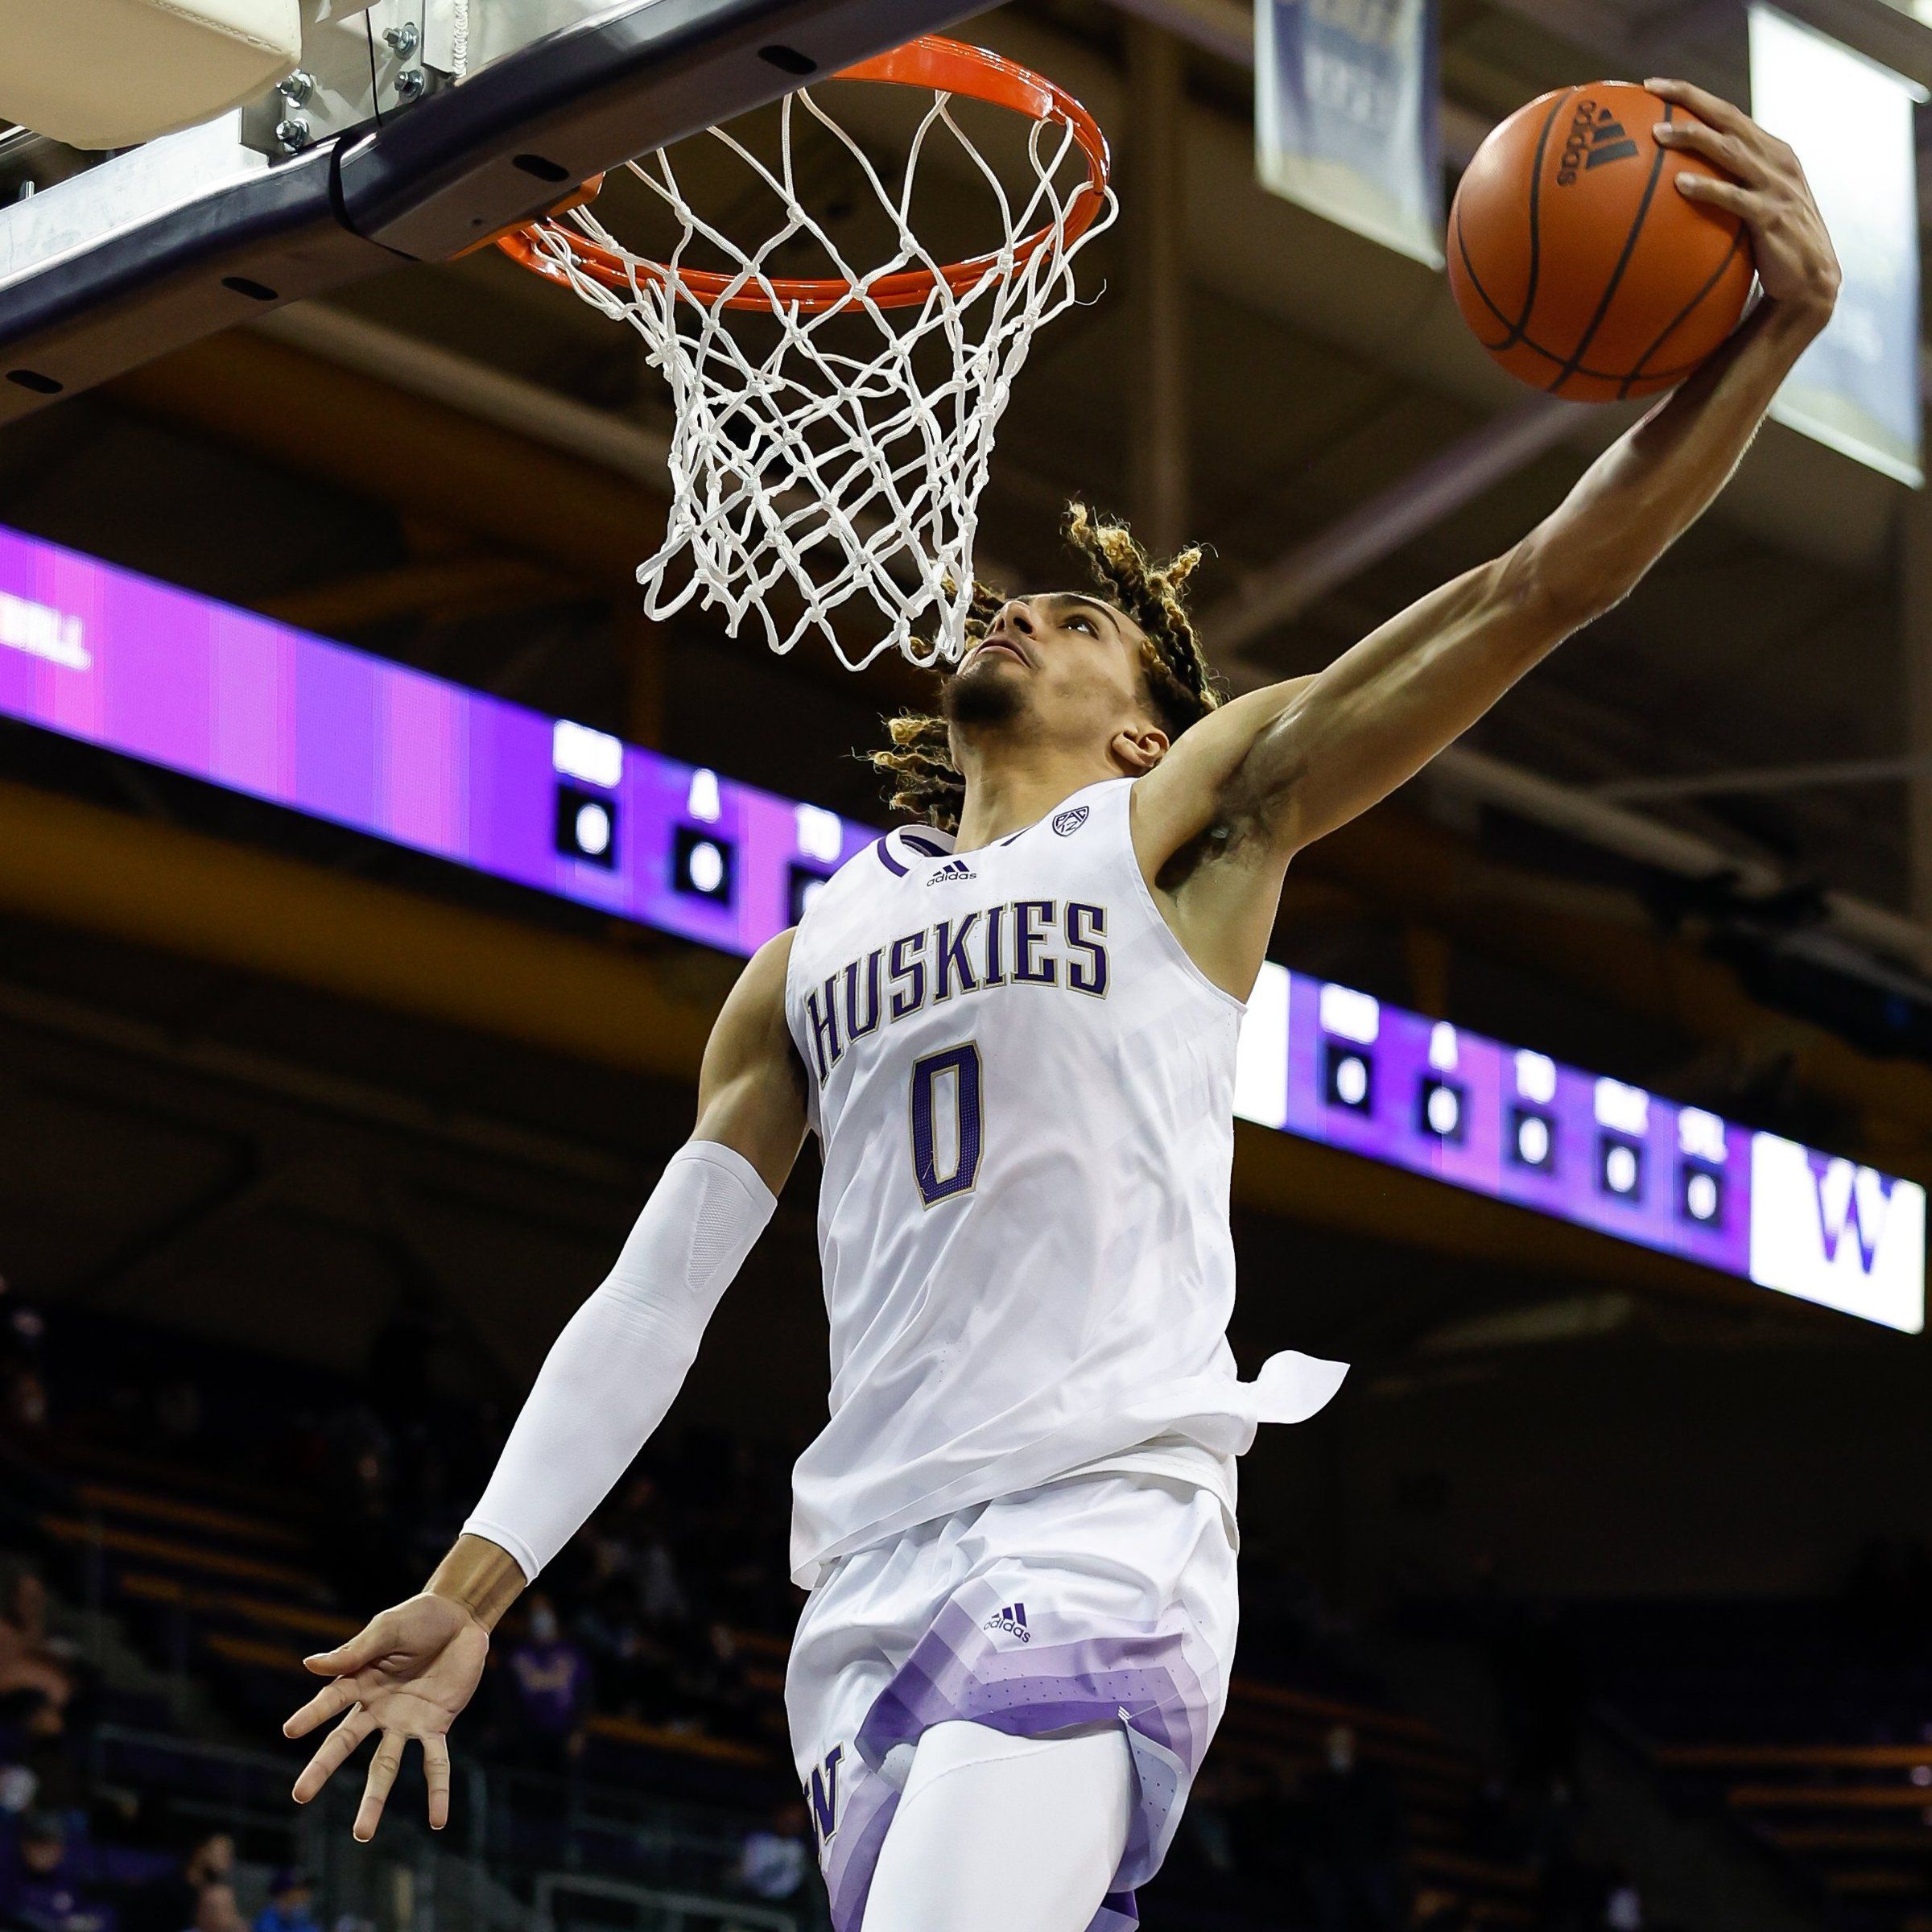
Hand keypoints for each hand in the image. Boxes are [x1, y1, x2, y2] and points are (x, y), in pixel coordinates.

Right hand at [283, 1592, 488, 1839]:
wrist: (463, 1617)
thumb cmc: (420, 1617)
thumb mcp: (388, 1628)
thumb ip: (355, 1650)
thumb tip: (309, 1664)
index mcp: (360, 1681)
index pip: (330, 1702)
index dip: (311, 1715)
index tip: (289, 1731)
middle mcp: (377, 1708)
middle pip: (345, 1742)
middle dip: (322, 1768)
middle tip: (299, 1795)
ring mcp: (404, 1721)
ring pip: (383, 1765)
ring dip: (374, 1799)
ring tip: (361, 1835)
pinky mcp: (435, 1725)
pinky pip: (435, 1763)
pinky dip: (437, 1791)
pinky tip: (437, 1821)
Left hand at [1647, 78, 1840, 323]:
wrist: (1809, 282)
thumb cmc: (1771, 246)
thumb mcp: (1750, 207)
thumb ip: (1725, 190)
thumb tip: (1669, 192)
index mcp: (1769, 151)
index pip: (1727, 114)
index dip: (1693, 96)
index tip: (1654, 86)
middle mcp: (1776, 159)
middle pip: (1728, 118)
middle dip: (1690, 99)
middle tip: (1652, 89)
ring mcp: (1776, 185)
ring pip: (1730, 150)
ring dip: (1694, 138)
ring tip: (1658, 133)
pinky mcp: (1772, 215)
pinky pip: (1735, 198)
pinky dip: (1708, 188)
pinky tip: (1679, 184)